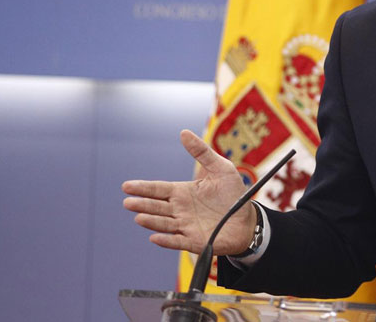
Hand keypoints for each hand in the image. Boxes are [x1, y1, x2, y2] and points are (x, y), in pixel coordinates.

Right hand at [122, 129, 255, 255]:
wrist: (248, 220)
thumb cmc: (234, 194)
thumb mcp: (221, 168)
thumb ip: (202, 152)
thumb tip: (184, 132)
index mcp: (183, 192)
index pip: (159, 189)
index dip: (143, 188)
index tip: (127, 186)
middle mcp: (181, 209)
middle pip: (157, 206)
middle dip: (142, 204)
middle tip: (128, 202)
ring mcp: (186, 226)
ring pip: (164, 223)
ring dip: (151, 221)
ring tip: (139, 217)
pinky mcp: (194, 241)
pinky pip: (177, 241)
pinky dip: (166, 240)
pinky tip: (155, 237)